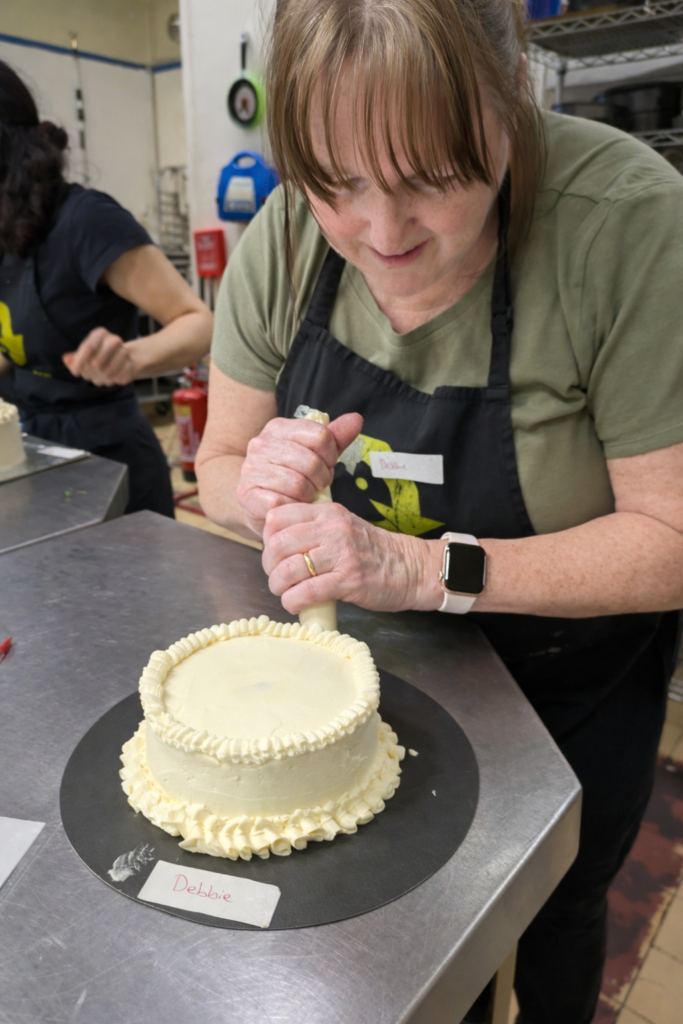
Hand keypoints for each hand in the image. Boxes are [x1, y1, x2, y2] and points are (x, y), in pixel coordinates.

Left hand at [63, 328, 136, 385]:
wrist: (125, 358)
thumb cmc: (99, 355)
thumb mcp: (85, 354)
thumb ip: (74, 358)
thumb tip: (66, 359)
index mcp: (100, 333)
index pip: (88, 348)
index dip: (79, 362)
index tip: (75, 372)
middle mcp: (114, 340)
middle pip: (96, 363)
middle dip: (89, 372)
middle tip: (87, 375)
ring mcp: (124, 352)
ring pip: (107, 372)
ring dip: (100, 378)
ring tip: (99, 376)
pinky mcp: (131, 365)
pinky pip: (117, 378)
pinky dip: (111, 381)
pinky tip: (110, 377)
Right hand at [236, 412, 362, 535]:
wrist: (258, 501)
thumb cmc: (291, 475)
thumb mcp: (315, 454)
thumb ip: (335, 437)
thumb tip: (356, 419)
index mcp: (278, 428)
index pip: (320, 436)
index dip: (331, 456)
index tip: (327, 465)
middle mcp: (260, 444)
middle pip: (311, 461)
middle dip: (322, 478)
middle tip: (318, 485)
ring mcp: (251, 469)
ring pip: (297, 483)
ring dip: (308, 495)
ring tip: (306, 496)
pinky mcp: (246, 495)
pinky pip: (280, 502)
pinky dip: (292, 507)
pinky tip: (292, 506)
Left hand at [262, 501, 442, 613]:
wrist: (412, 568)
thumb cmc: (374, 552)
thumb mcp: (343, 528)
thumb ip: (314, 530)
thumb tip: (278, 546)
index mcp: (328, 513)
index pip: (278, 517)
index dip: (267, 538)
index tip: (275, 554)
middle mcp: (333, 529)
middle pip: (278, 544)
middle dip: (269, 566)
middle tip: (277, 578)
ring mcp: (342, 554)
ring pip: (288, 569)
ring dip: (279, 586)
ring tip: (286, 593)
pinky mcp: (349, 580)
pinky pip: (307, 592)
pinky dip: (293, 602)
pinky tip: (296, 604)